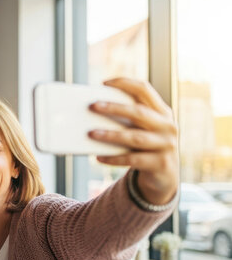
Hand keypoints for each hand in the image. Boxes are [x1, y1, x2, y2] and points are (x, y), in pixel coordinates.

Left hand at [88, 78, 178, 204]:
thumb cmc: (144, 147)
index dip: (125, 84)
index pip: (144, 90)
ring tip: (91, 133)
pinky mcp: (161, 163)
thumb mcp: (141, 129)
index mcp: (162, 111)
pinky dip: (114, 158)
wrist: (164, 176)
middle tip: (92, 106)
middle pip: (138, 112)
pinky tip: (99, 157)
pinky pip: (133, 159)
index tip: (103, 83)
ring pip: (135, 137)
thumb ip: (126, 119)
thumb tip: (93, 110)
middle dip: (114, 108)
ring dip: (111, 135)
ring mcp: (167, 145)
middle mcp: (168, 126)